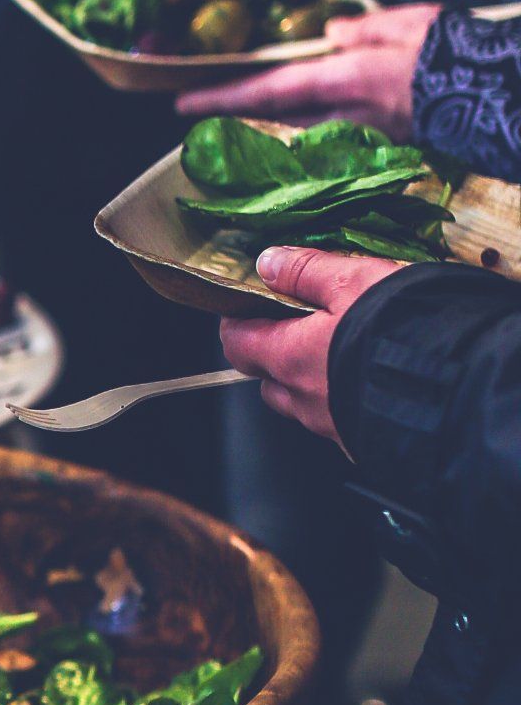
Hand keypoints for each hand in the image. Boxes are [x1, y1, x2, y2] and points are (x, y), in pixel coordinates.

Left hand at [175, 4, 440, 139]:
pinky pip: (328, 140)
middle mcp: (343, 115)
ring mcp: (359, 135)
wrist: (496, 96)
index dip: (223, 99)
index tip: (183, 106)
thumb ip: (364, 30)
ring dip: (266, 128)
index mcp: (343, 80)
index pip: (268, 90)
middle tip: (196, 117)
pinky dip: (305, 135)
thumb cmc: (451, 52)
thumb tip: (332, 32)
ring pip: (298, 132)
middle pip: (274, 119)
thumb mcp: (408, 23)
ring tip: (234, 123)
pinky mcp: (377, 146)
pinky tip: (291, 135)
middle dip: (235, 117)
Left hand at [220, 245, 399, 442]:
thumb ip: (307, 272)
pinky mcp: (364, 441)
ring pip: (304, 403)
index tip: (249, 305)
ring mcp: (333, 426)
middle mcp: (304, 400)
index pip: (237, 343)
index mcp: (290, 358)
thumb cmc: (406, 330)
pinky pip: (340, 420)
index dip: (238, 322)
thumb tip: (268, 263)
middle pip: (268, 379)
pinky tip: (374, 380)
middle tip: (301, 327)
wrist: (467, 391)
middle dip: (274, 354)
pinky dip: (346, 399)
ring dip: (311, 380)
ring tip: (343, 352)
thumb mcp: (355, 281)